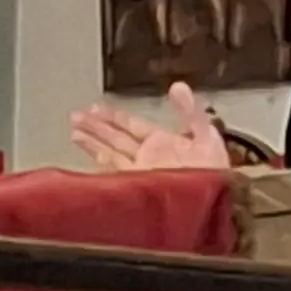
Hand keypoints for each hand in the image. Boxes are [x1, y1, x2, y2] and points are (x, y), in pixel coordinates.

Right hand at [68, 82, 229, 171]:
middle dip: (96, 127)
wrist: (216, 204)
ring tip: (73, 130)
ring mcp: (141, 173)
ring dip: (92, 141)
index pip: (132, 125)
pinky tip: (87, 157)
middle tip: (75, 116)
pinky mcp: (137, 187)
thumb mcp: (207, 135)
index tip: (95, 107)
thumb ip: (190, 110)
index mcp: (165, 143)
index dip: (114, 116)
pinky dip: (99, 163)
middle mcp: (149, 157)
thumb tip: (178, 86)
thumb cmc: (216, 174)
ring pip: (110, 153)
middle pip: (116, 138)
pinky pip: (114, 172)